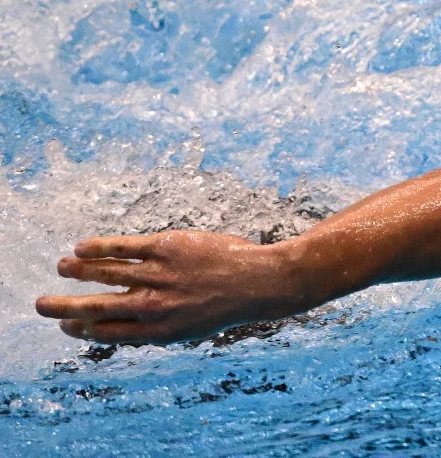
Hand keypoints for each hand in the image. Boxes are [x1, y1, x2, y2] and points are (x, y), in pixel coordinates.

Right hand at [35, 231, 307, 344]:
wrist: (260, 282)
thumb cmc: (228, 303)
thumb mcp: (192, 326)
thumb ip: (160, 325)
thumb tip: (132, 322)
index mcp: (158, 331)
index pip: (108, 332)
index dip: (82, 329)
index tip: (67, 325)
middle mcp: (153, 306)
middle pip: (96, 308)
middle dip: (65, 307)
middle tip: (42, 305)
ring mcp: (158, 276)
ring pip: (105, 274)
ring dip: (78, 270)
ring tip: (62, 266)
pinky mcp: (166, 248)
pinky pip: (123, 247)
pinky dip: (99, 247)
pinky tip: (83, 246)